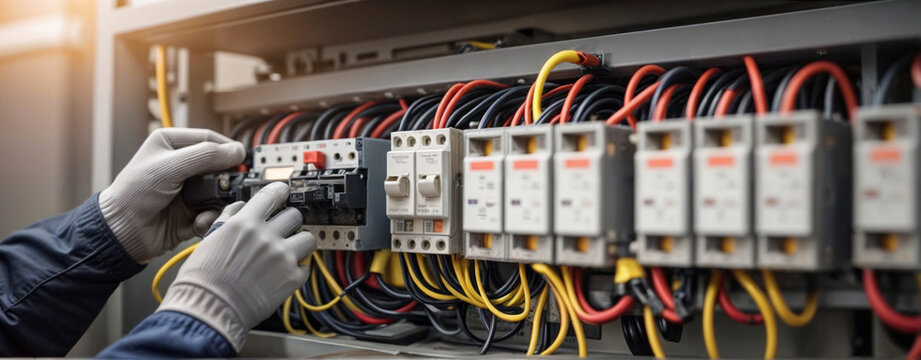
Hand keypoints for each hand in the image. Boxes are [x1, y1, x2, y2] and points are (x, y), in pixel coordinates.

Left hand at [99, 128, 245, 262]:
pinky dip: (210, 217)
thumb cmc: (134, 194)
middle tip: (226, 187)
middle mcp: (182, 165)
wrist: (122, 232)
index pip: (209, 139)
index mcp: (172, 144)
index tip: (240, 160)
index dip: (226, 149)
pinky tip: (199, 221)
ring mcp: (188, 189)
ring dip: (218, 201)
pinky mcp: (192, 210)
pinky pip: (213, 211)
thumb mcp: (170, 166)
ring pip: (219, 190)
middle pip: (218, 166)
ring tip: (210, 208)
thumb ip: (206, 156)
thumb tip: (236, 151)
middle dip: (224, 179)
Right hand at [157, 182, 315, 351]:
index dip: (280, 191)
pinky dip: (298, 269)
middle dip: (289, 221)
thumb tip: (240, 207)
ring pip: (308, 238)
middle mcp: (266, 237)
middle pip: (295, 215)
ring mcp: (282, 257)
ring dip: (299, 243)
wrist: (208, 309)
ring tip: (288, 251)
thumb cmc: (202, 280)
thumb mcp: (209, 239)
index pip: (272, 195)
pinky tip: (283, 273)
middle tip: (282, 230)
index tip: (284, 192)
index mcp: (244, 224)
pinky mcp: (292, 278)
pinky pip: (306, 266)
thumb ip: (229, 219)